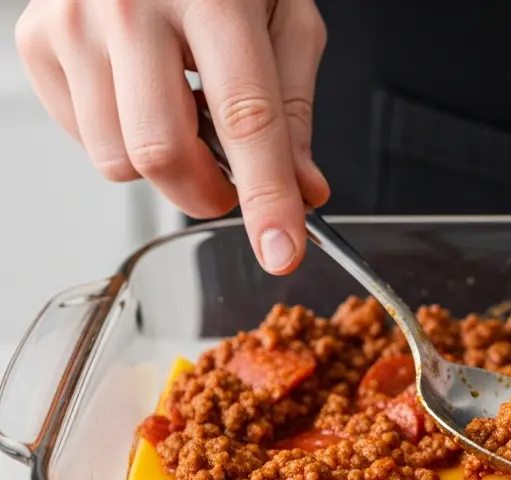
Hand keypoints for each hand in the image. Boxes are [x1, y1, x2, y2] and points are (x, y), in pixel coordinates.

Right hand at [15, 0, 329, 274]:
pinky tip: (141, 92)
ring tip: (182, 113)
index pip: (246, 121)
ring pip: (117, 160)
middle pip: (162, 154)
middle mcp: (130, 6)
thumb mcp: (285, 17)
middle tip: (230, 181)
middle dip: (207, 194)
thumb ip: (293, 108)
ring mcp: (73, 22)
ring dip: (163, 166)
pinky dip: (120, 136)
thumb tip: (303, 191)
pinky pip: (84, 138)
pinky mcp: (36, 40)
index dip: (267, 198)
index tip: (281, 253)